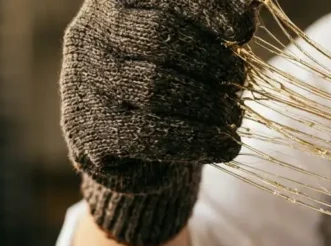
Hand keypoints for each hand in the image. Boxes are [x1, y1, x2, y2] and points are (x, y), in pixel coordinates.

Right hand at [60, 0, 259, 245]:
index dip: (210, 12)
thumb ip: (213, 18)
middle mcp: (91, 34)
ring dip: (208, 105)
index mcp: (117, 2)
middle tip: (241, 80)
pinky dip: (196, 141)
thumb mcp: (188, 37)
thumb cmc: (168, 73)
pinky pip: (147, 136)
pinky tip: (226, 146)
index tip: (245, 29)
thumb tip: (247, 11)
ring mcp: (82, 81)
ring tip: (235, 115)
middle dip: (212, 62)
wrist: (130, 136)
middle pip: (160, 39)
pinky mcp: (87, 128)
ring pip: (153, 89)